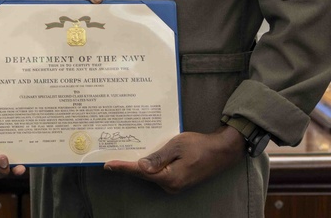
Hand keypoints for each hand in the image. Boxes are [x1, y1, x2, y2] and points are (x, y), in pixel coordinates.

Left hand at [104, 126, 246, 193]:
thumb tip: (140, 166)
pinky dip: (149, 167)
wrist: (222, 151)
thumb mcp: (177, 145)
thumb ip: (158, 157)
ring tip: (122, 157)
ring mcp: (175, 185)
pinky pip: (158, 174)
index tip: (108, 165)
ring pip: (150, 175)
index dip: (123, 168)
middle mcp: (171, 185)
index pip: (141, 173)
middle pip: (143, 176)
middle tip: (110, 159)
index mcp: (170, 178)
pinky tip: (141, 159)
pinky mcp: (177, 180)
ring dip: (138, 167)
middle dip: (127, 167)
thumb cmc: (200, 145)